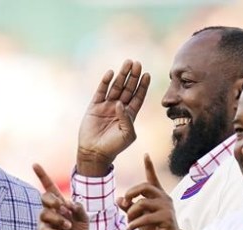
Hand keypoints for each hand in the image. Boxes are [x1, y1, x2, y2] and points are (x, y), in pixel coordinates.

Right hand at [33, 163, 89, 229]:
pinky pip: (44, 229)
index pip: (48, 186)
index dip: (42, 175)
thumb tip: (70, 203)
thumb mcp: (84, 219)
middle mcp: (49, 210)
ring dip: (58, 220)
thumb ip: (79, 209)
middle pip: (44, 198)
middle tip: (61, 206)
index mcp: (59, 203)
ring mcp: (44, 222)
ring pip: (45, 214)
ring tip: (68, 227)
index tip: (35, 164)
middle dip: (51, 200)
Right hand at [77, 60, 150, 175]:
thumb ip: (127, 119)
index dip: (143, 85)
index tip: (147, 74)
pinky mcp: (94, 106)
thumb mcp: (127, 135)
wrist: (94, 153)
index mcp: (129, 114)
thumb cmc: (114, 147)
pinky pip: (101, 91)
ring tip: (127, 63)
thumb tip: (120, 103)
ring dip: (122, 75)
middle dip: (133, 76)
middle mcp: (119, 108)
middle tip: (137, 63)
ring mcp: (106, 106)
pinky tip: (111, 73)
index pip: (138, 96)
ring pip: (116, 87)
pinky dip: (105, 82)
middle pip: (128, 88)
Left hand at [118, 154, 180, 229]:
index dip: (149, 166)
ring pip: (142, 203)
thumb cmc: (154, 229)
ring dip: (131, 213)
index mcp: (158, 196)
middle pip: (145, 187)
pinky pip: (146, 218)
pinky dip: (134, 224)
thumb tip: (118, 199)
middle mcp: (164, 198)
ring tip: (128, 222)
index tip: (146, 154)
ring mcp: (166, 208)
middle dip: (131, 193)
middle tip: (124, 203)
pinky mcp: (167, 218)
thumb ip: (129, 208)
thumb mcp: (139, 218)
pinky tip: (129, 229)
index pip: (152, 178)